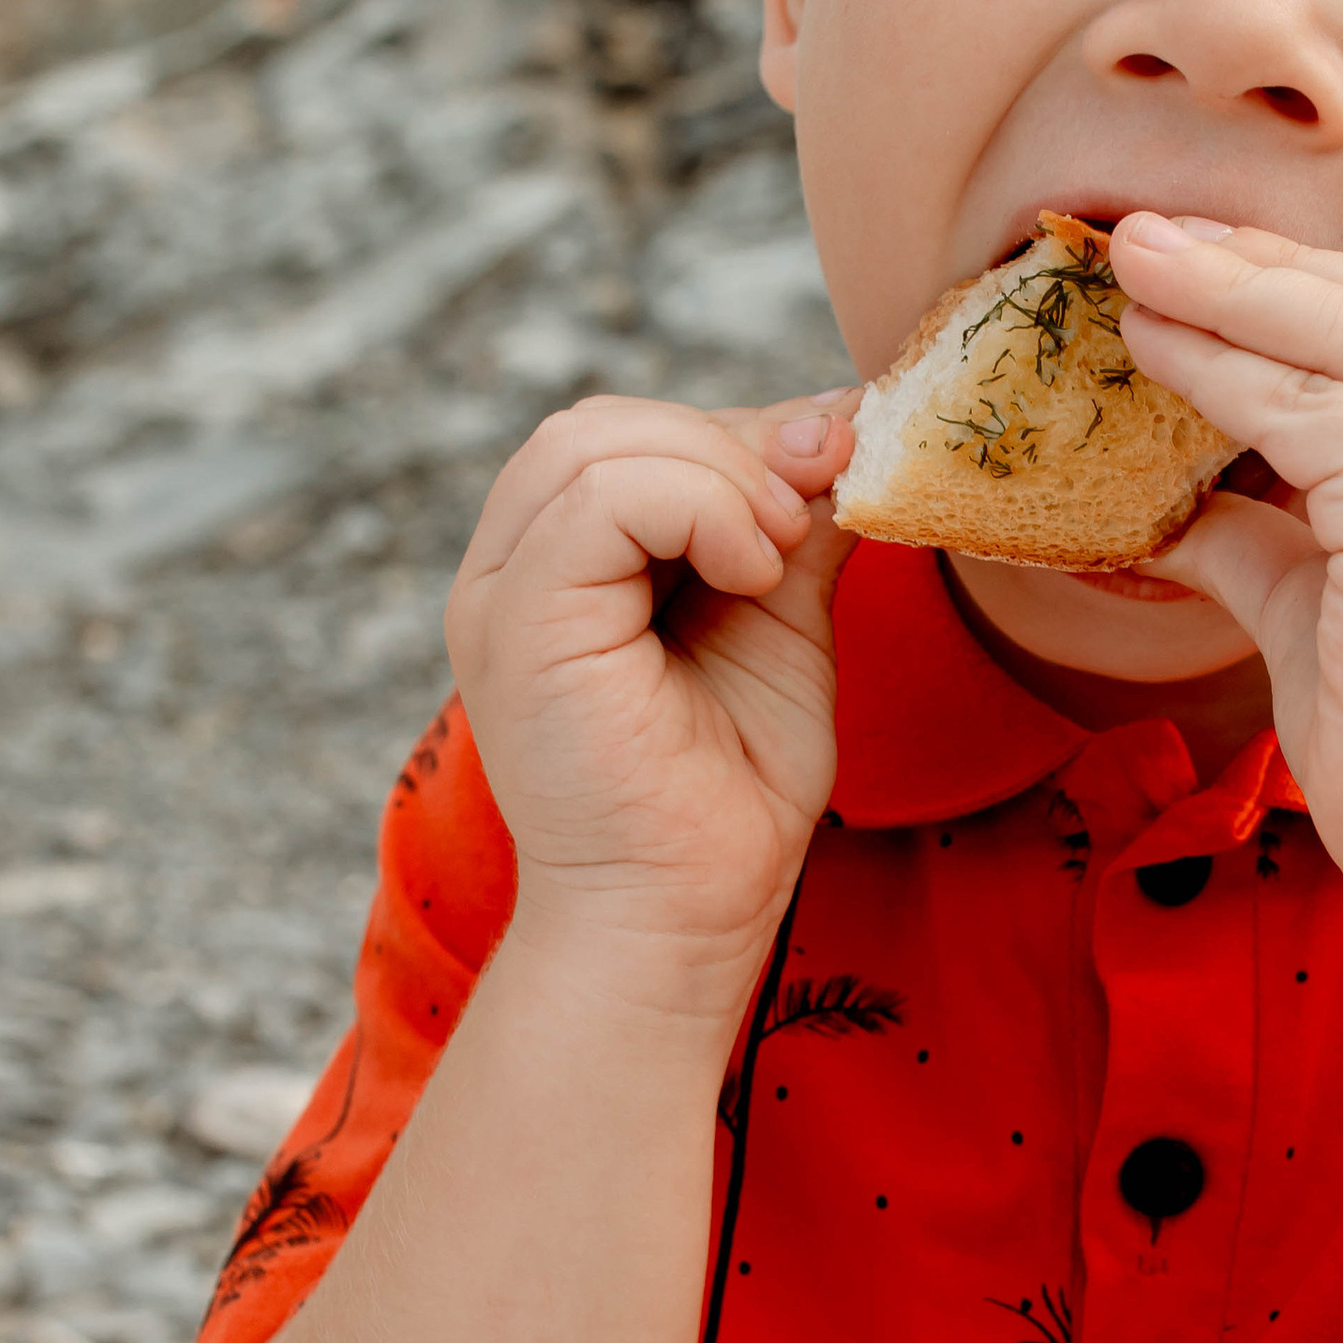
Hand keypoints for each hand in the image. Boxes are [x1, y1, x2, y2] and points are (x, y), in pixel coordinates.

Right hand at [443, 390, 856, 1012]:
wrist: (686, 922)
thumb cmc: (726, 800)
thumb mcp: (780, 627)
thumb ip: (793, 529)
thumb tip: (842, 421)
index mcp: (562, 568)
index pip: (632, 438)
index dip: (741, 433)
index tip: (836, 462)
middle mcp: (511, 571)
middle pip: (604, 423)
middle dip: (732, 443)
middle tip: (814, 508)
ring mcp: (501, 596)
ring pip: (593, 440)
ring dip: (720, 473)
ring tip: (780, 557)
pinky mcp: (517, 624)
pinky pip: (597, 496)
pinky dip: (699, 505)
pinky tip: (753, 575)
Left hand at [1110, 219, 1342, 928]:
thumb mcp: (1339, 600)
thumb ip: (1274, 530)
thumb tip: (1171, 502)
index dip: (1314, 286)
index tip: (1211, 260)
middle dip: (1260, 262)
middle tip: (1145, 231)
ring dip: (1227, 290)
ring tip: (1130, 258)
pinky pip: (1311, 405)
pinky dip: (1220, 370)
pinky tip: (1151, 346)